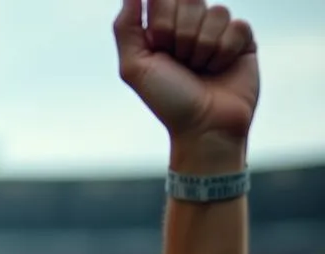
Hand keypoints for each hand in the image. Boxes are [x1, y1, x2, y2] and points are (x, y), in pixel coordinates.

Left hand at [114, 0, 258, 147]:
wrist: (204, 127)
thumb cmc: (168, 100)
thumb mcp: (135, 67)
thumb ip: (126, 27)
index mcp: (162, 28)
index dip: (164, 23)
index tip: (161, 47)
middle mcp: (190, 25)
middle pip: (191, 0)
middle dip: (183, 36)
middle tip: (181, 62)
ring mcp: (217, 30)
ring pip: (216, 12)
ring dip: (204, 48)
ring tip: (200, 70)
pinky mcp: (242, 38)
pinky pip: (237, 26)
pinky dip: (225, 52)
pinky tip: (220, 69)